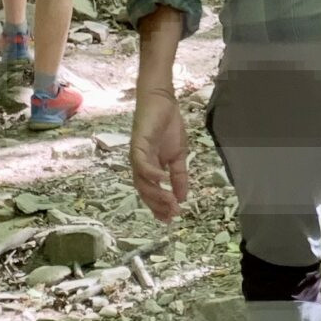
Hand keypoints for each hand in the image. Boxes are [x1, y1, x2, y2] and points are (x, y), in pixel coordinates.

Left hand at [131, 86, 191, 221]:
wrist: (163, 101)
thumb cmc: (168, 125)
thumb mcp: (179, 155)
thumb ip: (179, 176)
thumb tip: (183, 197)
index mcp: (150, 168)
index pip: (152, 192)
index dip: (159, 207)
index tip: (170, 219)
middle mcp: (140, 165)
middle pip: (145, 191)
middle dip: (158, 205)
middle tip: (172, 214)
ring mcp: (138, 155)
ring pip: (142, 181)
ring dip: (156, 194)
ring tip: (171, 202)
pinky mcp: (138, 144)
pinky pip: (141, 164)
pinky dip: (152, 174)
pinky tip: (164, 180)